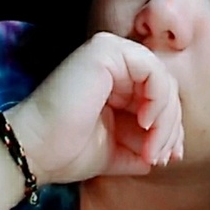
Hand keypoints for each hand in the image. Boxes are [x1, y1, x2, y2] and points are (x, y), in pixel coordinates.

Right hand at [9, 32, 183, 182]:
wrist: (35, 151)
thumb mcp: (119, 150)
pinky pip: (152, 71)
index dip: (170, 128)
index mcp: (116, 81)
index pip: (159, 97)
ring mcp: (110, 52)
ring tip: (152, 149)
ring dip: (165, 120)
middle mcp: (115, 62)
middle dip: (170, 128)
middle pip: (165, 89)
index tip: (166, 158)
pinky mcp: (106, 51)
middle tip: (160, 157)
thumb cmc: (69, 151)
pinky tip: (145, 122)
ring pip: (163, 81)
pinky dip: (158, 100)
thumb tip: (174, 151)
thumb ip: (146, 145)